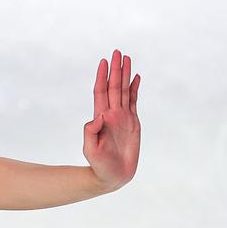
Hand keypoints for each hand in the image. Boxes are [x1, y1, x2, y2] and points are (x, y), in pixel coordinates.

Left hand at [83, 49, 141, 191]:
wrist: (112, 176)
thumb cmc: (99, 164)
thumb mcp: (90, 149)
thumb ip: (90, 132)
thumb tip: (97, 116)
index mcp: (101, 117)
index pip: (101, 91)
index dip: (102, 76)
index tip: (103, 61)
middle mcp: (111, 113)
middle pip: (113, 86)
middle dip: (115, 69)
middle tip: (117, 51)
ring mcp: (122, 117)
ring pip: (124, 91)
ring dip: (125, 75)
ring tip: (127, 59)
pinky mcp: (133, 123)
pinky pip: (134, 102)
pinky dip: (135, 89)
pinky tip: (136, 77)